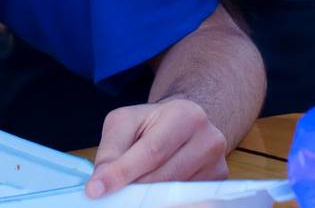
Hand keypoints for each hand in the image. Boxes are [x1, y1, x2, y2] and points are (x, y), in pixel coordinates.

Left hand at [85, 98, 228, 197]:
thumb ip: (111, 150)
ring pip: (175, 192)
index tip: (96, 190)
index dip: (122, 173)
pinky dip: (164, 200)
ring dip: (148, 197)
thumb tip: (101, 182)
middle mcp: (208, 139)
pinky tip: (151, 195)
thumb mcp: (125, 122)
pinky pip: (187, 199)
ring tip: (130, 191)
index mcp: (184, 115)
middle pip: (164, 176)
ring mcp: (217, 163)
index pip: (150, 152)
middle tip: (111, 195)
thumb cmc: (151, 122)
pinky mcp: (218, 181)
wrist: (184, 121)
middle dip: (133, 188)